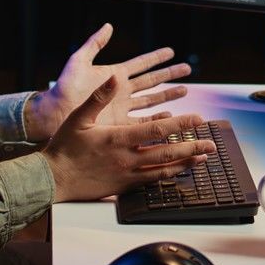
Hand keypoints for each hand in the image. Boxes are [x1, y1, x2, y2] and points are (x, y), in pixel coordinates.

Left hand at [26, 23, 190, 140]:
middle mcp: (121, 91)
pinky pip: (142, 121)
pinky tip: (169, 117)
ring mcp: (121, 108)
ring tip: (184, 91)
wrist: (54, 114)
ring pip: (151, 100)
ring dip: (168, 96)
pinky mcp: (119, 124)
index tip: (171, 51)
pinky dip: (157, 119)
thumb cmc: (63, 88)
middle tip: (187, 69)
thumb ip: (94, 43)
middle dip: (169, 74)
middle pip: (152, 81)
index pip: (141, 63)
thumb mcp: (79, 60)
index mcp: (114, 75)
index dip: (156, 57)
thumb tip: (108, 26)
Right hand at [42, 76, 213, 201]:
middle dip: (192, 147)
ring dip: (185, 163)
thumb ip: (99, 97)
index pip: (157, 130)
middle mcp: (127, 159)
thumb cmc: (65, 146)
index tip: (197, 119)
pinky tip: (178, 172)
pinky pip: (151, 181)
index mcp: (118, 139)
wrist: (54, 178)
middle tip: (211, 144)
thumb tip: (114, 78)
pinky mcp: (124, 186)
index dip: (180, 124)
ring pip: (163, 170)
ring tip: (202, 158)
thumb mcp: (79, 117)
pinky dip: (168, 176)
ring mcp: (127, 175)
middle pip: (167, 153)